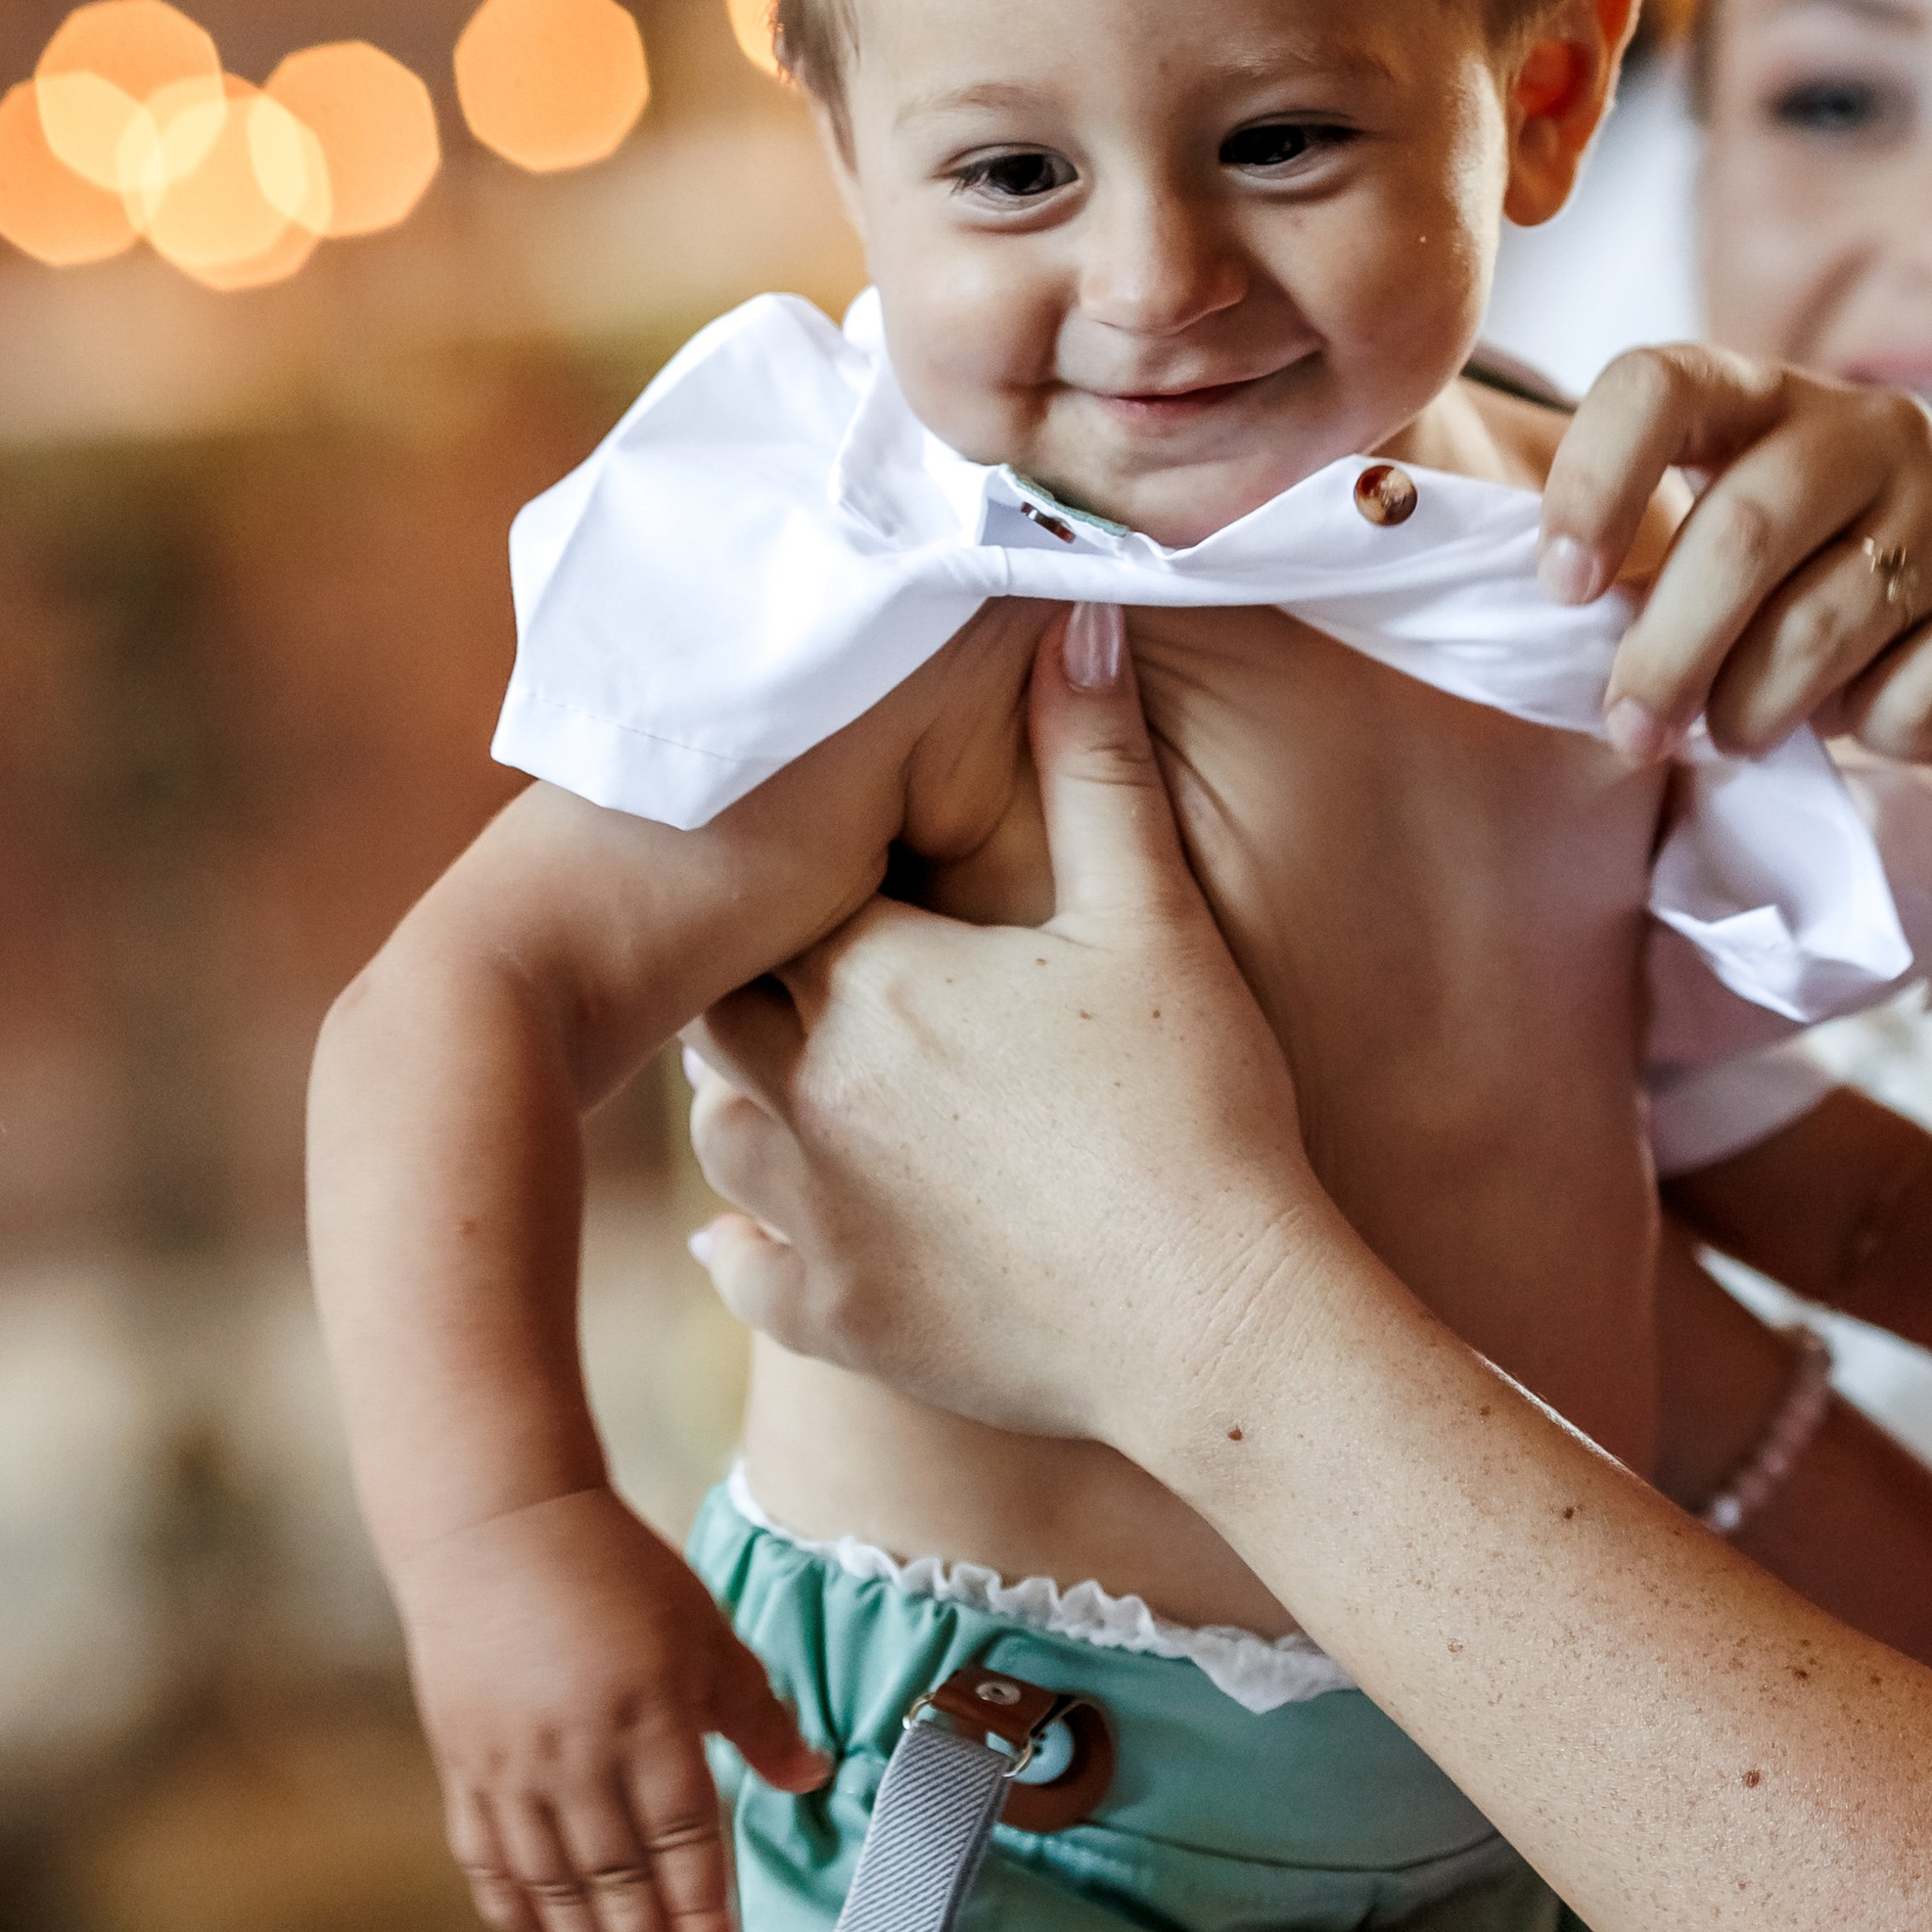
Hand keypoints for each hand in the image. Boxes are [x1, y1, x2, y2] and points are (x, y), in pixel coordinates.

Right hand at [395, 1484, 828, 1931]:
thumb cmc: (616, 1571)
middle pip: (617, 1879)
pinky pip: (492, 1865)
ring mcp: (513, 1767)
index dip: (702, 1910)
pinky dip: (522, 1917)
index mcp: (649, 1715)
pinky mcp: (465, 1768)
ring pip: (553, 1886)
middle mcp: (578, 1753)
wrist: (495, 1526)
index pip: (683, 1837)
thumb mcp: (704, 1629)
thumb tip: (812, 1777)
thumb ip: (757, 1713)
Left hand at [695, 603, 1333, 1461]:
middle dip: (760, 981)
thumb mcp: (1150, 917)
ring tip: (781, 1073)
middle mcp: (808, 1089)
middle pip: (729, 1006)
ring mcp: (810, 1213)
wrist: (1214, 1315)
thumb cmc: (1196, 1105)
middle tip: (800, 963)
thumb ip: (1097, 768)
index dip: (810, 887)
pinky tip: (746, 1231)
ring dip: (742, 1096)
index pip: (787, 902)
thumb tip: (1078, 615)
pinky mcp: (833, 1316)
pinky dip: (737, 1244)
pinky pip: (740, 1268)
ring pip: (717, 1128)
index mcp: (877, 978)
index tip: (838, 876)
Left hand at [1538, 347, 1931, 824]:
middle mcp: (1873, 428)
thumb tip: (1542, 631)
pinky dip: (1864, 733)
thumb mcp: (1741, 555)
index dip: (1594, 479)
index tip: (1560, 586)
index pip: (1661, 381)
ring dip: (1751, 709)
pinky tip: (1866, 716)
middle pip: (1739, 532)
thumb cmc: (1829, 596)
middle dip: (1664, 652)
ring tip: (1736, 734)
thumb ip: (1652, 565)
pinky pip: (1905, 697)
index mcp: (1773, 397)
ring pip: (1816, 630)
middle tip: (1630, 730)